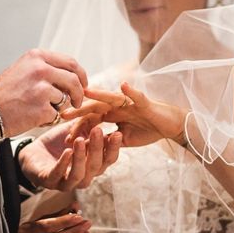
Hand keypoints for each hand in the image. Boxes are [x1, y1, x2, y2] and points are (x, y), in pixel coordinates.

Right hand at [0, 49, 87, 137]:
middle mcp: (40, 69)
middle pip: (74, 80)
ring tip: (39, 109)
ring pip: (66, 99)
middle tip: (77, 102)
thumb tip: (73, 75)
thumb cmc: (4, 93)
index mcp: (37, 56)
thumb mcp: (24, 69)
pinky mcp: (42, 107)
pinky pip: (56, 114)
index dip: (81, 75)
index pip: (70, 63)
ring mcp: (42, 88)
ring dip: (58, 107)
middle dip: (79, 93)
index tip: (83, 84)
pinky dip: (49, 119)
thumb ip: (47, 68)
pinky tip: (33, 117)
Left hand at [18, 120, 121, 191]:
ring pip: (79, 174)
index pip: (108, 160)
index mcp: (93, 166)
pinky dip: (63, 164)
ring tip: (80, 140)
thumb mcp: (78, 132)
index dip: (113, 148)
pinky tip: (67, 151)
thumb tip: (108, 116)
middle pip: (96, 167)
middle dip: (97, 148)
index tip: (117, 133)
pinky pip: (58, 175)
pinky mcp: (49, 181)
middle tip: (98, 130)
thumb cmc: (59, 143)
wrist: (33, 151)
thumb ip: (92, 127)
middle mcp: (83, 177)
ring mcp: (66, 182)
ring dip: (81, 157)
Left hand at [62, 82, 186, 146]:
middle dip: (79, 110)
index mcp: (112, 114)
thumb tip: (90, 147)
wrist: (170, 127)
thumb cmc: (148, 130)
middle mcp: (118, 106)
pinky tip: (123, 85)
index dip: (78, 128)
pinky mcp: (144, 103)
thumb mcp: (123, 140)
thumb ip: (108, 140)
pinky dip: (131, 90)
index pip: (91, 119)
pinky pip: (137, 96)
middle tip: (62, 114)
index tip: (65, 138)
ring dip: (99, 94)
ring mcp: (130, 102)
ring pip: (111, 97)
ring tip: (86, 91)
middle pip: (95, 106)